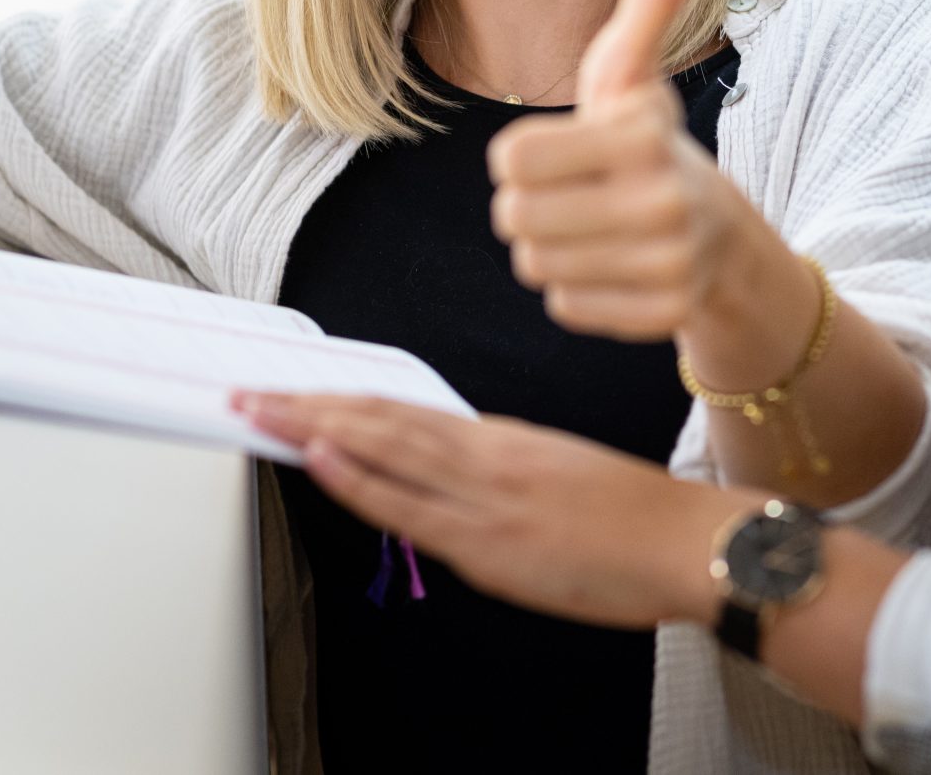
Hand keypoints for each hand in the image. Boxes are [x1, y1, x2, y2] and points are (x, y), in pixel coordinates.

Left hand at [236, 391, 755, 629]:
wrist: (684, 541)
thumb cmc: (632, 518)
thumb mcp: (556, 475)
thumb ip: (496, 474)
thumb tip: (443, 476)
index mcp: (498, 441)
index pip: (400, 412)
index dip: (339, 400)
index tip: (292, 392)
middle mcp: (483, 456)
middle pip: (377, 418)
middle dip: (306, 404)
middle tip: (245, 390)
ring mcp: (482, 497)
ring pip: (381, 447)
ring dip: (312, 425)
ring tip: (259, 409)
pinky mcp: (489, 541)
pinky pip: (408, 504)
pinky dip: (357, 475)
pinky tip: (320, 454)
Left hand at [489, 0, 815, 379]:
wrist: (724, 240)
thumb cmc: (651, 143)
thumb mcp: (635, 70)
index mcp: (644, 137)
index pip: (509, 161)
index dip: (523, 155)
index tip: (564, 150)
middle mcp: (663, 203)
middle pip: (514, 218)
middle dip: (532, 205)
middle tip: (577, 193)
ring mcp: (669, 265)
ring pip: (536, 265)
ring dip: (552, 248)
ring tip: (596, 227)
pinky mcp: (664, 315)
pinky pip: (565, 306)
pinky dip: (579, 290)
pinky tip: (615, 266)